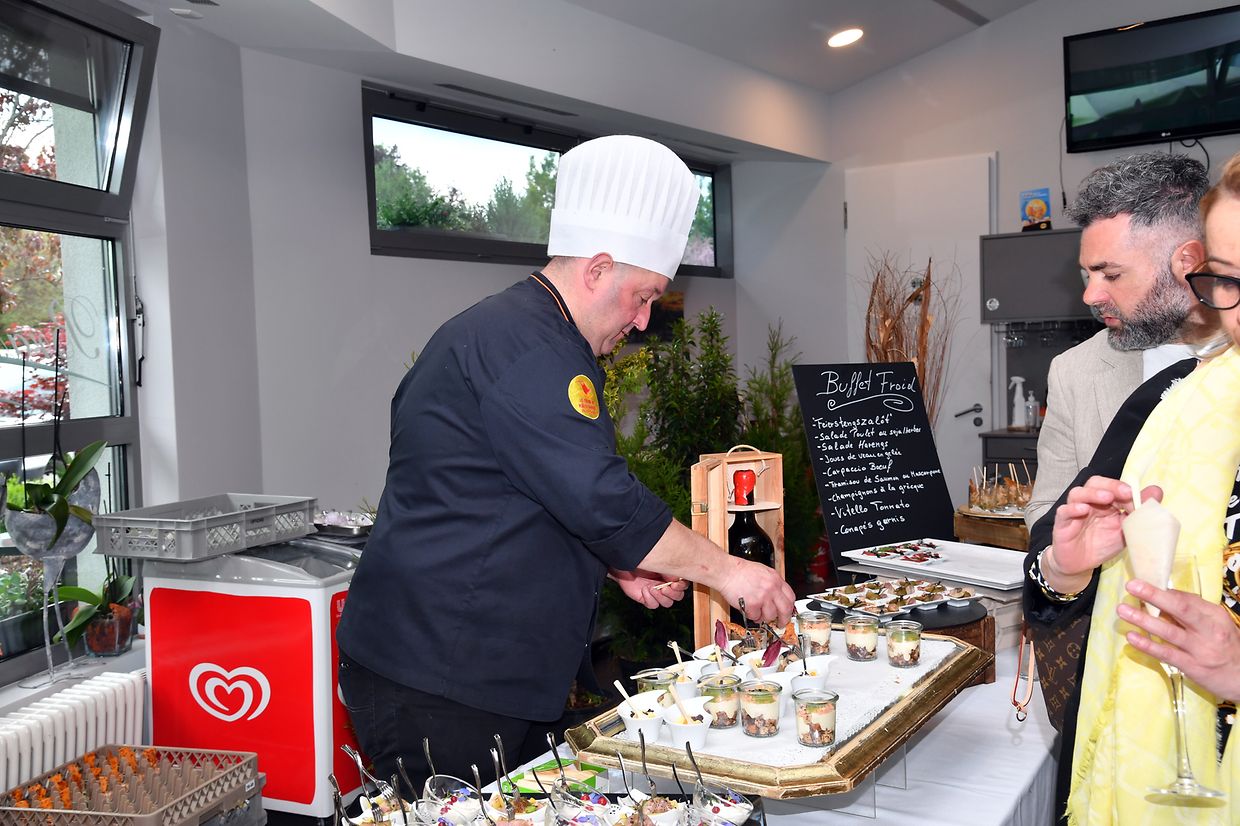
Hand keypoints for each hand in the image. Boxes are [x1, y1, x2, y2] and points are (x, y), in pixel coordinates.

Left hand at [610, 568, 687, 608]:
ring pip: (667, 603)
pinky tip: (644, 590)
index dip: (681, 586)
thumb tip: (676, 578)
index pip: (683, 585)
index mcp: (670, 576)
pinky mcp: (647, 599)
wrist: (623, 565)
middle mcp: (665, 585)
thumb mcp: (656, 562)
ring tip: (652, 588)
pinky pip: (653, 605)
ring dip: (661, 597)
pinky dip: (649, 599)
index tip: (674, 584)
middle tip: (664, 588)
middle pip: (678, 597)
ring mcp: (657, 593)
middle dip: (673, 594)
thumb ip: (668, 570)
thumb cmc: (640, 560)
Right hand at [715, 557, 795, 625]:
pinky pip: (756, 617)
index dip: (790, 608)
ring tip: (758, 613)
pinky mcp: (753, 605)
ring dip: (764, 618)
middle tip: (780, 623)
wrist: (727, 571)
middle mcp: (772, 588)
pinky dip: (752, 616)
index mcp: (776, 579)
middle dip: (783, 619)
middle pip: (785, 609)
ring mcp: (763, 597)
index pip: (791, 597)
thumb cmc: (741, 571)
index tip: (787, 613)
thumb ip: (772, 584)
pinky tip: (748, 609)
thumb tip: (778, 597)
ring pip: (770, 616)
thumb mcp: (764, 572)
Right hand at [1050, 478, 1156, 577]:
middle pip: (1094, 483)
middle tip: (1125, 492)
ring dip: (1093, 493)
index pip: (1113, 487)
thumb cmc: (1102, 544)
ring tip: (1106, 498)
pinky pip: (1064, 512)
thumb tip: (1157, 491)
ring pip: (1078, 493)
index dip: (1125, 490)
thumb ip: (1139, 511)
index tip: (1137, 498)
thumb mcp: (1125, 529)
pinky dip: (1072, 508)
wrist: (1081, 565)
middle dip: (1110, 485)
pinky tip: (1082, 509)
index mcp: (1105, 502)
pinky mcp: (1062, 523)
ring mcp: (1074, 511)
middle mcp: (1089, 502)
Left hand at [1119, 579, 1239, 699]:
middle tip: (1132, 586)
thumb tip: (1166, 594)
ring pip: (1170, 632)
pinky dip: (1148, 646)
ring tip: (1123, 611)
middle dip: (1155, 596)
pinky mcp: (1193, 667)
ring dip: (1144, 620)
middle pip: (1181, 609)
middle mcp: (1209, 630)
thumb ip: (1194, 610)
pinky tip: (1132, 638)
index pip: (1187, 599)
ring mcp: (1200, 650)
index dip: (1162, 591)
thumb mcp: (1216, 624)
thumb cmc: (1225, 646)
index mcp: (1214, 616)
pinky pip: (1167, 654)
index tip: (1141, 583)